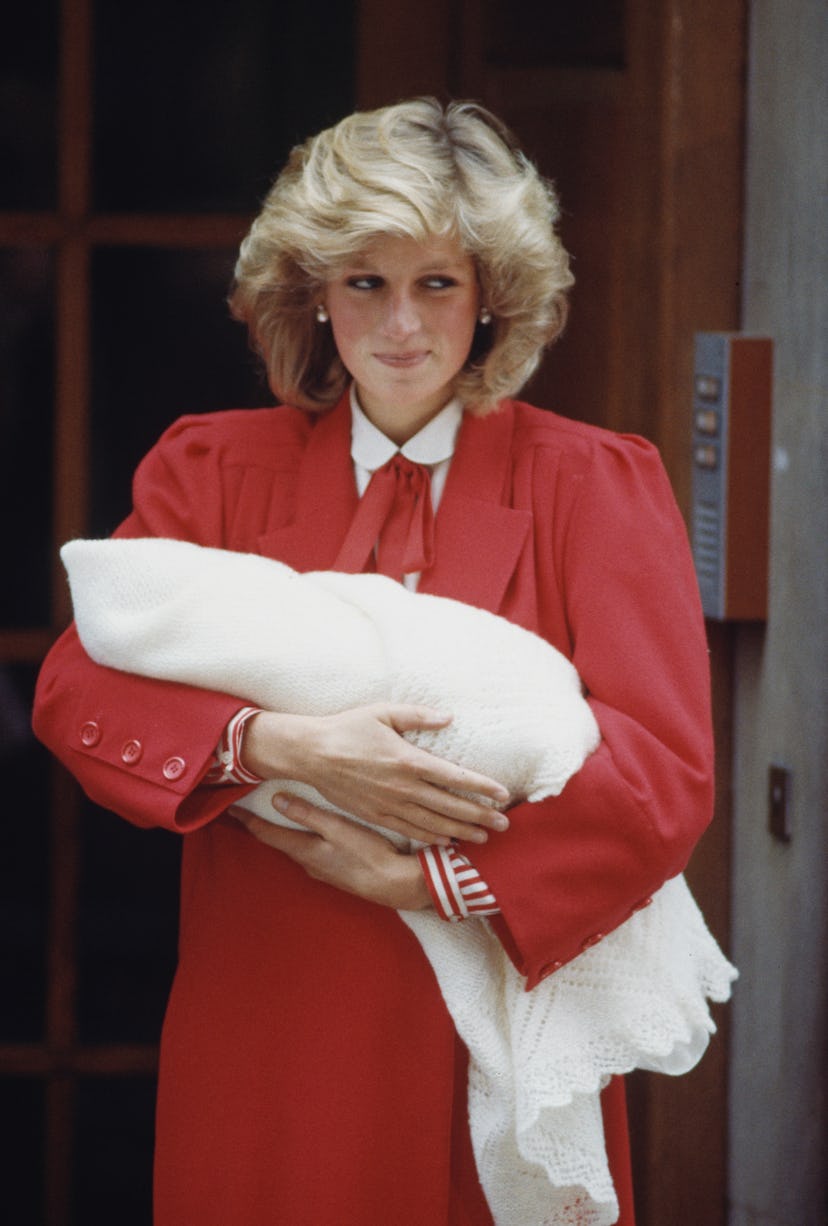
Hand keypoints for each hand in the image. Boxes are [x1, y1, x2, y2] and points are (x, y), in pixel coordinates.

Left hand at [227, 796, 432, 910]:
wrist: (395, 885)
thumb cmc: (369, 853)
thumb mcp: (337, 828)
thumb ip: (308, 814)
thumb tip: (276, 801)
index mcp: (304, 850)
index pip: (266, 833)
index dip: (247, 820)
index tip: (230, 809)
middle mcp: (307, 863)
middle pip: (278, 842)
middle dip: (262, 827)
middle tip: (247, 811)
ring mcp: (321, 871)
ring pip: (294, 848)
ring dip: (281, 834)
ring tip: (273, 819)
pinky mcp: (335, 873)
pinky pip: (309, 854)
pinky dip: (300, 841)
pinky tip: (307, 835)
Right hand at [240, 704, 510, 846]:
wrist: (311, 754)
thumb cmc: (348, 728)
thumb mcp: (383, 712)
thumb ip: (418, 715)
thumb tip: (449, 717)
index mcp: (409, 760)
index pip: (455, 777)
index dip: (481, 787)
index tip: (502, 794)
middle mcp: (404, 787)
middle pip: (451, 806)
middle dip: (481, 816)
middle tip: (506, 824)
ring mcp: (390, 805)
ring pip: (434, 824)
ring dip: (462, 831)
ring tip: (484, 838)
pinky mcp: (377, 816)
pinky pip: (410, 831)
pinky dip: (432, 837)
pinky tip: (448, 841)